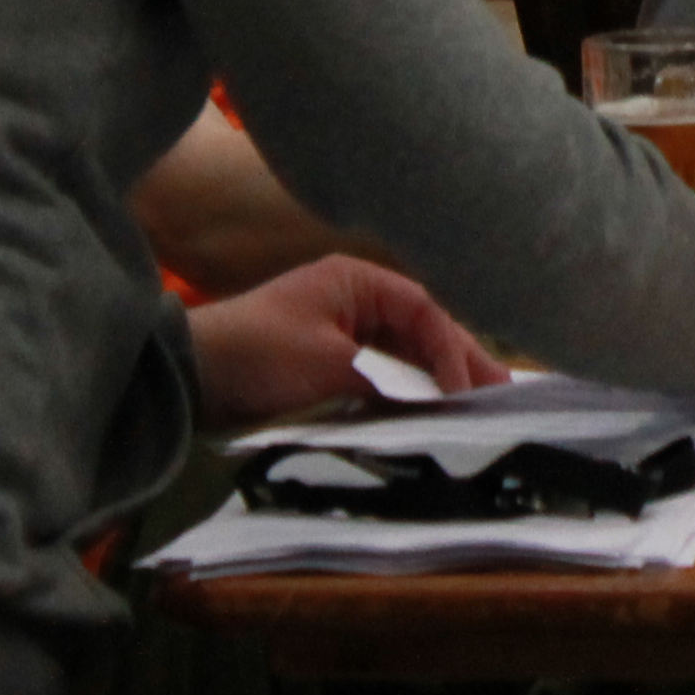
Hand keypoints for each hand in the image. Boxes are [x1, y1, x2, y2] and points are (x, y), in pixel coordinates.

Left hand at [185, 254, 506, 425]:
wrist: (194, 374)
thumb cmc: (260, 353)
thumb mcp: (328, 365)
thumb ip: (386, 381)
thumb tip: (431, 404)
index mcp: (357, 282)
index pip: (424, 310)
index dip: (452, 348)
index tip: (466, 389)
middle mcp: (355, 299)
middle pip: (421, 329)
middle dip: (458, 360)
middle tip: (500, 393)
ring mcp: (342, 330)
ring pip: (404, 353)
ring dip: (436, 378)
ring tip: (476, 405)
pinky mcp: (328, 361)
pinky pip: (381, 373)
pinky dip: (406, 390)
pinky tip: (428, 412)